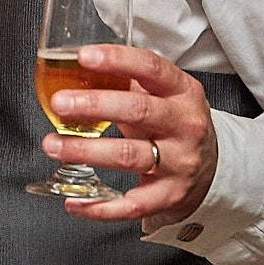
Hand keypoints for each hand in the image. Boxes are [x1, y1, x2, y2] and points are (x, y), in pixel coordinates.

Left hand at [43, 44, 218, 229]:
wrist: (210, 168)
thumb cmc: (174, 123)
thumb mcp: (163, 95)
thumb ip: (128, 81)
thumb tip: (76, 68)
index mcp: (183, 92)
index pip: (151, 68)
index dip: (117, 60)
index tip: (84, 57)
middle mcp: (185, 126)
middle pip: (138, 111)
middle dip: (94, 105)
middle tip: (60, 103)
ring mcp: (179, 163)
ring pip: (128, 156)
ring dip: (85, 151)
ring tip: (53, 145)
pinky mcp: (169, 195)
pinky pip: (131, 205)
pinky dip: (99, 207)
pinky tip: (73, 202)